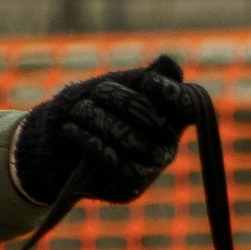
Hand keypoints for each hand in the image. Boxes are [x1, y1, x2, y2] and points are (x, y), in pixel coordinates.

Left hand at [12, 54, 190, 206]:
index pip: (188, 107)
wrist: (63, 142)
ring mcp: (151, 168)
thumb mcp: (120, 85)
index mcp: (171, 116)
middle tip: (97, 92)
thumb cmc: (97, 107)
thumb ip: (144, 76)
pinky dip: (91, 142)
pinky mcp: (131, 187)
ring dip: (100, 119)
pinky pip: (117, 165)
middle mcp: (168, 144)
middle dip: (122, 100)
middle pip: (155, 120)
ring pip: (133, 141)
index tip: (148, 82)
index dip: (173, 95)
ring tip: (79, 110)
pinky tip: (72, 128)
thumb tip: (169, 62)